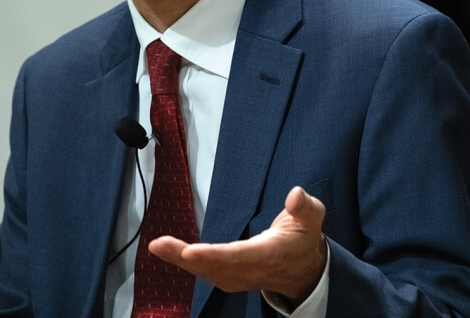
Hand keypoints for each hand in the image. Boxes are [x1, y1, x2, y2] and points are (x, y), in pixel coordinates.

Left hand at [148, 186, 327, 305]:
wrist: (303, 271)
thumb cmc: (303, 239)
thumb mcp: (312, 218)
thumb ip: (305, 207)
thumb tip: (295, 194)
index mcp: (269, 254)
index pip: (239, 256)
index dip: (215, 255)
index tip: (191, 251)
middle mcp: (250, 269)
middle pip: (214, 266)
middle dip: (184, 256)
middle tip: (159, 244)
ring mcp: (239, 276)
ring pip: (205, 271)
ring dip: (178, 260)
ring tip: (157, 246)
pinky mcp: (230, 276)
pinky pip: (204, 272)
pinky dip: (184, 264)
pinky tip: (168, 253)